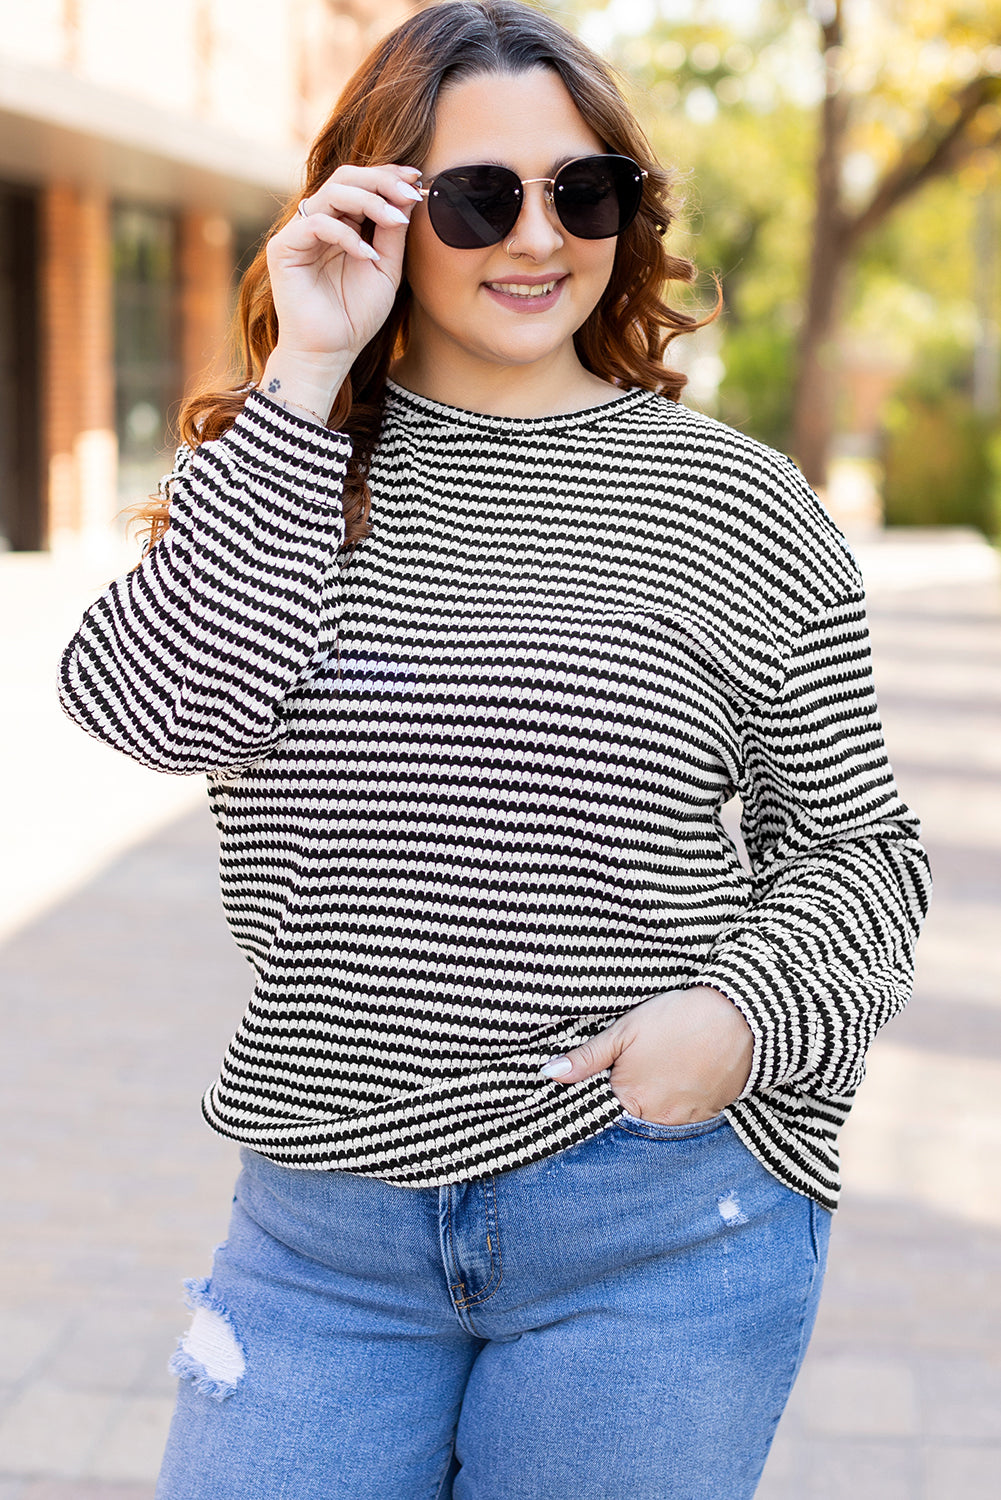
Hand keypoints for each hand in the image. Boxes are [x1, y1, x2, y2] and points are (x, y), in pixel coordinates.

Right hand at [262, 163, 422, 410]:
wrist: (330, 353)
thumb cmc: (356, 316)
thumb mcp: (386, 269)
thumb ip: (392, 232)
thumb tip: (409, 193)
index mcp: (341, 223)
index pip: (361, 183)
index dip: (388, 175)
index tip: (417, 179)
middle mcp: (318, 221)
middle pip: (345, 177)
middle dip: (381, 180)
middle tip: (409, 191)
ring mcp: (299, 233)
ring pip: (332, 193)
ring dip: (370, 201)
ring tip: (396, 221)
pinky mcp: (283, 248)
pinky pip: (317, 224)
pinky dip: (346, 235)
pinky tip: (368, 256)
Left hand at [540, 987, 753, 1123]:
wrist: (738, 1018)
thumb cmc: (676, 1020)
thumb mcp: (624, 1031)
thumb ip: (587, 1058)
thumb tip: (550, 1074)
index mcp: (629, 1100)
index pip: (602, 1107)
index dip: (604, 1088)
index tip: (611, 1069)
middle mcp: (657, 1118)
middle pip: (631, 1113)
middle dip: (630, 1092)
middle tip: (643, 1060)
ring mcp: (685, 1120)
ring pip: (658, 1115)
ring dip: (655, 1097)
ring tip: (665, 1064)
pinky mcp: (709, 1114)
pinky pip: (684, 1114)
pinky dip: (679, 1098)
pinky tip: (682, 1072)